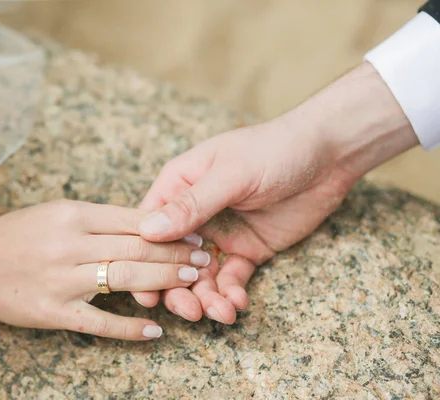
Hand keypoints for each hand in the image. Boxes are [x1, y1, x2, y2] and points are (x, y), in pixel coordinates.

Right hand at [0, 200, 210, 341]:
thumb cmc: (16, 234)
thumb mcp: (55, 212)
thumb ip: (96, 218)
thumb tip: (142, 221)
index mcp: (72, 214)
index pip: (132, 219)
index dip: (169, 227)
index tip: (194, 231)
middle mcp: (70, 244)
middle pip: (136, 248)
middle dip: (176, 253)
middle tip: (205, 257)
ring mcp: (62, 280)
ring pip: (125, 280)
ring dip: (163, 281)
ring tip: (192, 281)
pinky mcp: (54, 312)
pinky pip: (99, 322)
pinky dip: (129, 329)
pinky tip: (155, 332)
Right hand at [133, 63, 417, 323]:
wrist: (330, 156)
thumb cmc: (275, 149)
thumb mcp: (231, 174)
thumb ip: (191, 204)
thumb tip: (148, 230)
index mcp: (179, 186)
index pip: (149, 225)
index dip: (144, 258)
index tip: (145, 289)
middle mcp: (194, 213)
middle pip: (171, 257)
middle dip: (177, 287)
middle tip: (190, 310)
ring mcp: (221, 233)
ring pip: (201, 274)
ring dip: (207, 297)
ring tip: (221, 312)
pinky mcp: (247, 249)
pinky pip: (233, 276)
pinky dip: (233, 293)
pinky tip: (239, 303)